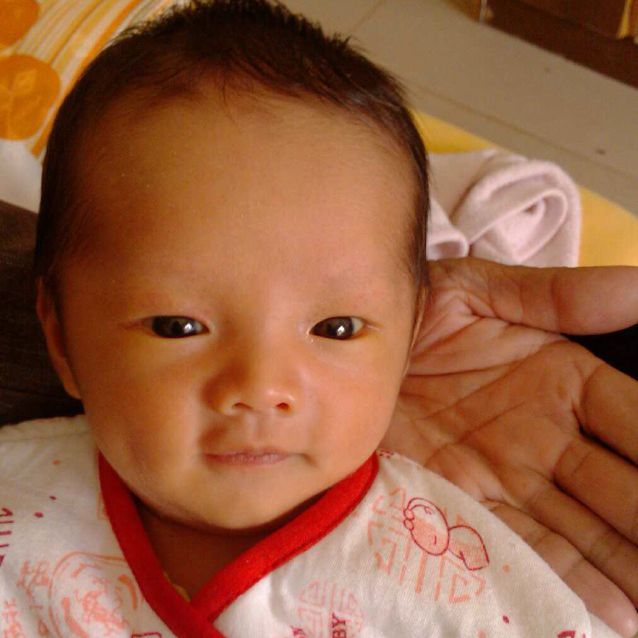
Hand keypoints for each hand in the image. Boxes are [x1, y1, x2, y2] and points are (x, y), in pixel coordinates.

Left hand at [384, 257, 637, 636]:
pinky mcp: (461, 502)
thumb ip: (559, 298)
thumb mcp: (482, 294)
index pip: (631, 416)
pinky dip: (562, 577)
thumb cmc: (418, 311)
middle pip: (617, 485)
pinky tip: (608, 609)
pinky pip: (518, 545)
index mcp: (559, 380)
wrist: (348, 347)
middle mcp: (542, 436)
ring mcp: (505, 475)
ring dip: (620, 562)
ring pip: (580, 527)